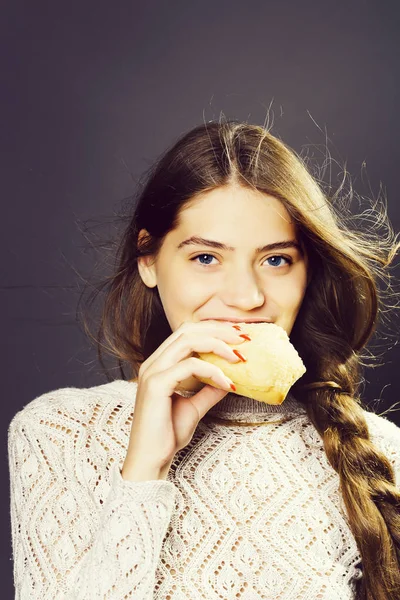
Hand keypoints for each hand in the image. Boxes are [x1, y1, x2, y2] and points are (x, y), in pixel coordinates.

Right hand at [122, 320, 247, 475]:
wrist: (151, 460)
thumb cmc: (168, 435)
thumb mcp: (195, 407)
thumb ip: (209, 390)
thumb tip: (232, 379)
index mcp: (159, 364)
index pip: (186, 332)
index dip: (213, 329)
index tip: (238, 335)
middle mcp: (153, 363)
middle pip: (188, 329)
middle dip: (218, 329)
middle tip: (244, 338)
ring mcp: (153, 371)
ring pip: (188, 340)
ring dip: (218, 344)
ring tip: (239, 356)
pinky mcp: (156, 384)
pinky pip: (189, 365)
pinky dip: (213, 371)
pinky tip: (228, 383)